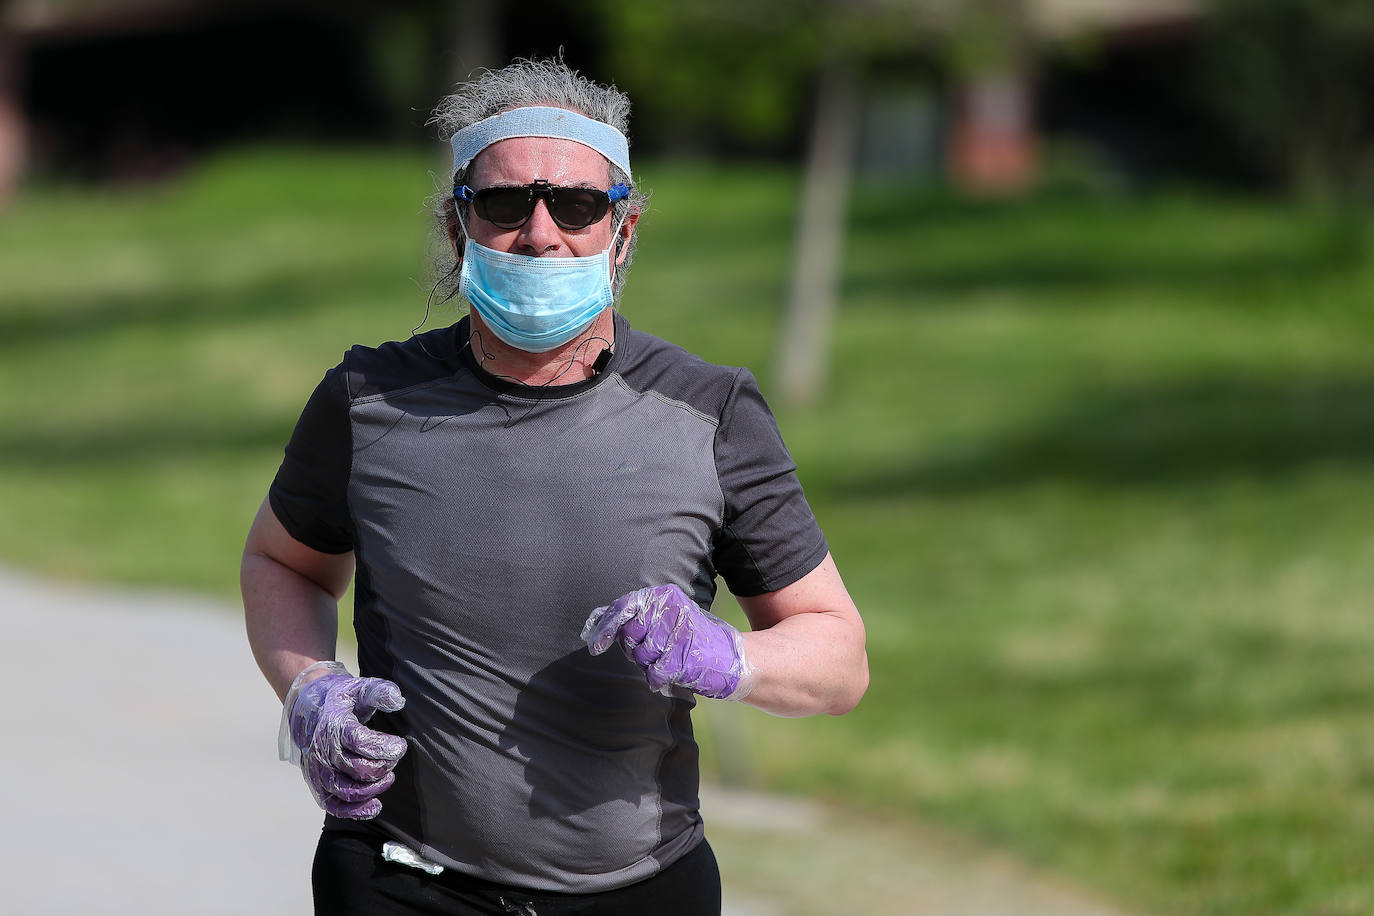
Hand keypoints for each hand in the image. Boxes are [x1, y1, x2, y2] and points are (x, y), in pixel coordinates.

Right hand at [286, 670, 407, 818]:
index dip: (384, 747)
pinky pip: (333, 805)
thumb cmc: (341, 699)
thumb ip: (380, 692)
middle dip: (382, 766)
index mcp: (334, 725)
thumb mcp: (359, 688)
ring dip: (372, 789)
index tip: (401, 745)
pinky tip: (376, 807)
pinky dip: (354, 811)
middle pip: (356, 768)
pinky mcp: (318, 784)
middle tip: (394, 757)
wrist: (308, 709)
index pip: (360, 741)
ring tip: (390, 777)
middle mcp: (323, 750)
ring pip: (345, 791)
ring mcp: (318, 770)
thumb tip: (399, 700)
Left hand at [583, 584, 754, 699]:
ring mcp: (678, 632)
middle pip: (629, 635)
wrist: (732, 658)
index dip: (605, 627)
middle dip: (635, 650)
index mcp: (664, 596)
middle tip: (654, 652)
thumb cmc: (691, 639)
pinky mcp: (684, 656)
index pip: (624, 607)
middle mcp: (670, 609)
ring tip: (669, 660)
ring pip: (640, 656)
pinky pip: (653, 673)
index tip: (594, 647)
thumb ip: (632, 616)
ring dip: (649, 665)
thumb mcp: (664, 619)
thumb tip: (595, 618)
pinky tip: (672, 672)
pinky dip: (658, 678)